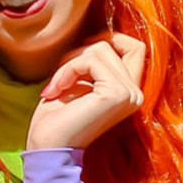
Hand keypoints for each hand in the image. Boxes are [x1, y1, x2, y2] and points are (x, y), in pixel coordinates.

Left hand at [26, 32, 144, 150]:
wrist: (47, 147)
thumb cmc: (57, 117)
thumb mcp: (80, 81)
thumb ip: (96, 62)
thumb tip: (103, 35)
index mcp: (130, 92)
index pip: (134, 47)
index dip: (108, 40)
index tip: (80, 58)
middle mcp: (136, 94)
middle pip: (111, 44)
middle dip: (80, 54)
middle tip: (60, 79)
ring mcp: (129, 94)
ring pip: (100, 49)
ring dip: (70, 64)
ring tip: (56, 88)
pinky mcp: (117, 94)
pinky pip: (90, 60)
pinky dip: (68, 70)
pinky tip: (56, 91)